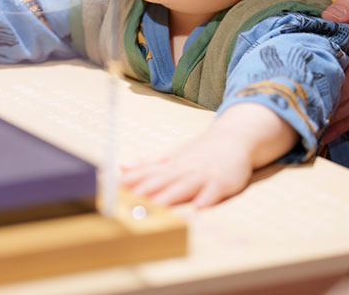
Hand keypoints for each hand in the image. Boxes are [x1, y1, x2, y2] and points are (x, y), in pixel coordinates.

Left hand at [120, 103, 296, 207]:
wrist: (233, 139)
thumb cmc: (199, 152)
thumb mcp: (172, 155)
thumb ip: (148, 164)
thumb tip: (122, 167)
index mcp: (171, 165)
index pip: (148, 172)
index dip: (132, 180)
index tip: (115, 187)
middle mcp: (184, 169)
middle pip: (163, 179)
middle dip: (147, 190)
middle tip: (131, 200)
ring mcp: (203, 175)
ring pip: (185, 185)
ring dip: (171, 195)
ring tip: (157, 205)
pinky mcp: (223, 182)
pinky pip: (214, 191)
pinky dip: (207, 198)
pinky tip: (198, 208)